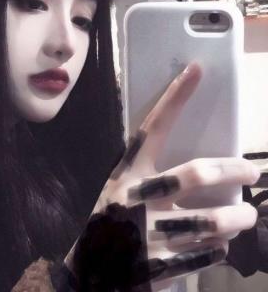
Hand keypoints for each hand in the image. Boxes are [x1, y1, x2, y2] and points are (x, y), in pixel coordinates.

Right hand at [66, 63, 259, 290]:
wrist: (88, 270)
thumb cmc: (109, 218)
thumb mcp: (121, 189)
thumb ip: (151, 176)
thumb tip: (203, 166)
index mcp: (128, 173)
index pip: (153, 126)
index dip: (175, 98)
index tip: (197, 70)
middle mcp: (136, 197)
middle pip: (194, 174)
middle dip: (232, 169)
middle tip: (252, 170)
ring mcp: (147, 233)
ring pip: (210, 221)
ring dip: (236, 218)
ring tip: (245, 215)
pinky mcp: (158, 267)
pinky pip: (204, 254)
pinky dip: (218, 249)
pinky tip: (219, 245)